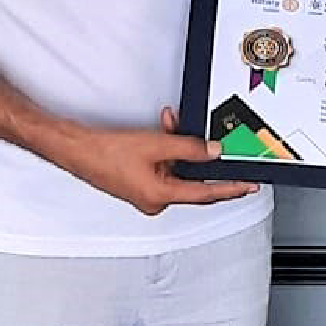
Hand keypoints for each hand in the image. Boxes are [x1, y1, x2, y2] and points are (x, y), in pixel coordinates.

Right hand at [61, 109, 257, 214]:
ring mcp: (147, 193)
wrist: (77, 150)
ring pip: (176, 169)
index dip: (231, 188)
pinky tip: (162, 132)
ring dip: (178, 147)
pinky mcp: (140, 183)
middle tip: (210, 141)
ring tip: (171, 124)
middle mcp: (155, 200)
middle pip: (191, 178)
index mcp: (161, 197)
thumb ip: (190, 148)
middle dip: (197, 154)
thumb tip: (213, 152)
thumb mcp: (156, 145)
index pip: (206, 194)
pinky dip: (165, 150)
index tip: (249, 186)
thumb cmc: (106, 153)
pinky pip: (163, 167)